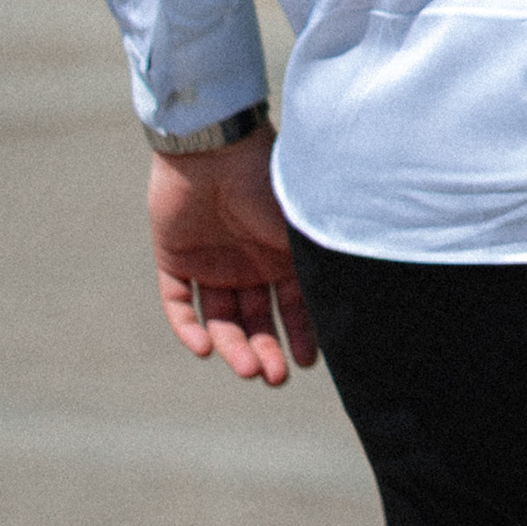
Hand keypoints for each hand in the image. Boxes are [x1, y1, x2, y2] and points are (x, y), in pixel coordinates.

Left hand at [149, 127, 318, 385]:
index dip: (300, 334)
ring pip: (220, 317)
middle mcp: (248, 263)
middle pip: (255, 319)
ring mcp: (210, 262)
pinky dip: (188, 327)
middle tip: (271, 377)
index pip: (292, 305)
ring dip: (232, 345)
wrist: (215, 148)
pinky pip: (179, 302)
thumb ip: (315, 263)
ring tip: (244, 368)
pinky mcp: (174, 258)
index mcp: (281, 254)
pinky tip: (204, 348)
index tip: (306, 362)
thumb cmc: (267, 181)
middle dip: (265, 349)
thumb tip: (352, 304)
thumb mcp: (300, 228)